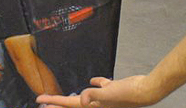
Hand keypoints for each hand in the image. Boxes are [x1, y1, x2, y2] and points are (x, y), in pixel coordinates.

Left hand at [37, 75, 160, 107]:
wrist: (146, 90)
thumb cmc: (128, 94)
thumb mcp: (108, 92)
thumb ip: (93, 95)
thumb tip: (81, 98)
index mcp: (94, 106)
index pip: (68, 104)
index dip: (53, 102)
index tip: (39, 101)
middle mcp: (98, 104)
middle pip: (73, 105)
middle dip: (58, 105)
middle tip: (44, 104)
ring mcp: (106, 99)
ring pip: (86, 98)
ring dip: (75, 98)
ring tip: (64, 98)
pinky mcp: (114, 91)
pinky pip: (101, 88)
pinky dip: (96, 85)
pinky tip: (94, 81)